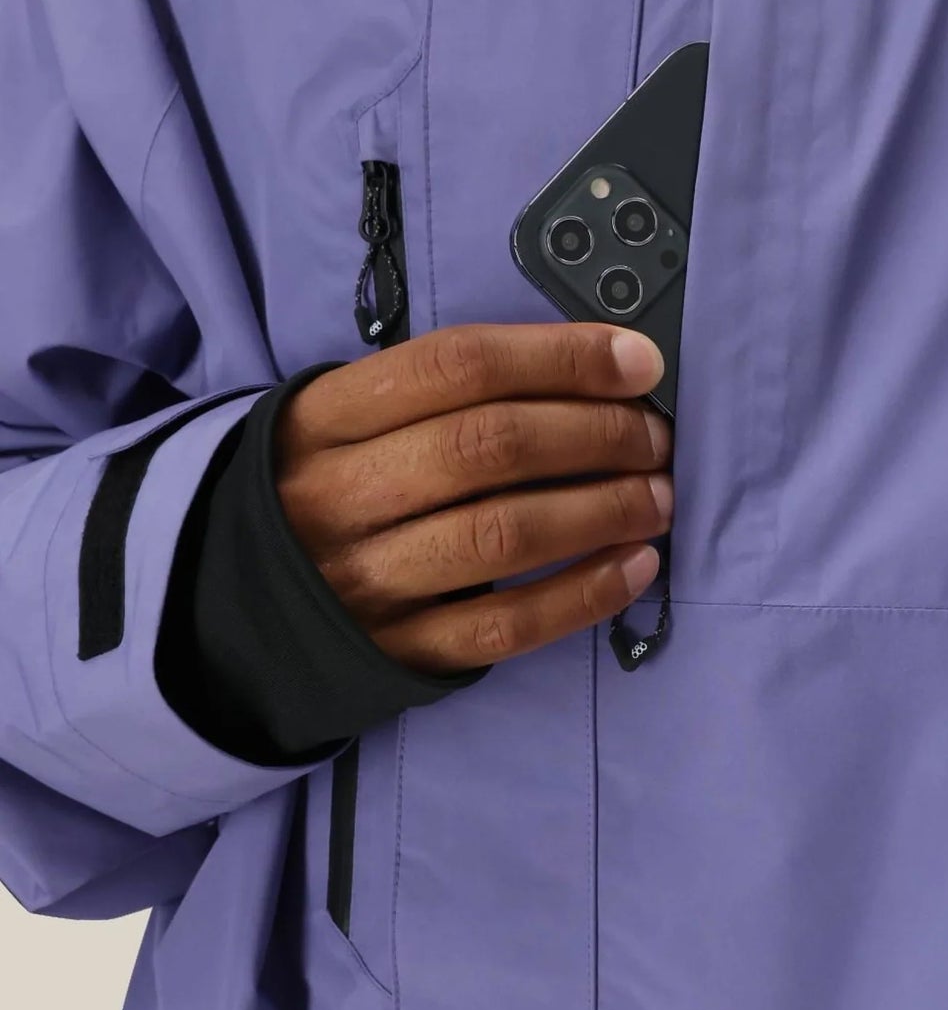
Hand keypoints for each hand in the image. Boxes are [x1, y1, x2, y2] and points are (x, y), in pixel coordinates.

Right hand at [273, 321, 672, 675]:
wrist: (227, 598)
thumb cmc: (322, 484)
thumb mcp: (344, 418)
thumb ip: (444, 392)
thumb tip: (596, 370)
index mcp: (325, 418)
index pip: (458, 366)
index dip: (561, 358)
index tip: (639, 362)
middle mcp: (339, 496)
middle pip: (489, 448)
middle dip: (596, 436)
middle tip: (656, 438)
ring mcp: (365, 582)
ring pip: (501, 538)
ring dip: (601, 512)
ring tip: (658, 497)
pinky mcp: (396, 652)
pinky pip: (503, 628)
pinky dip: (582, 597)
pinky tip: (635, 568)